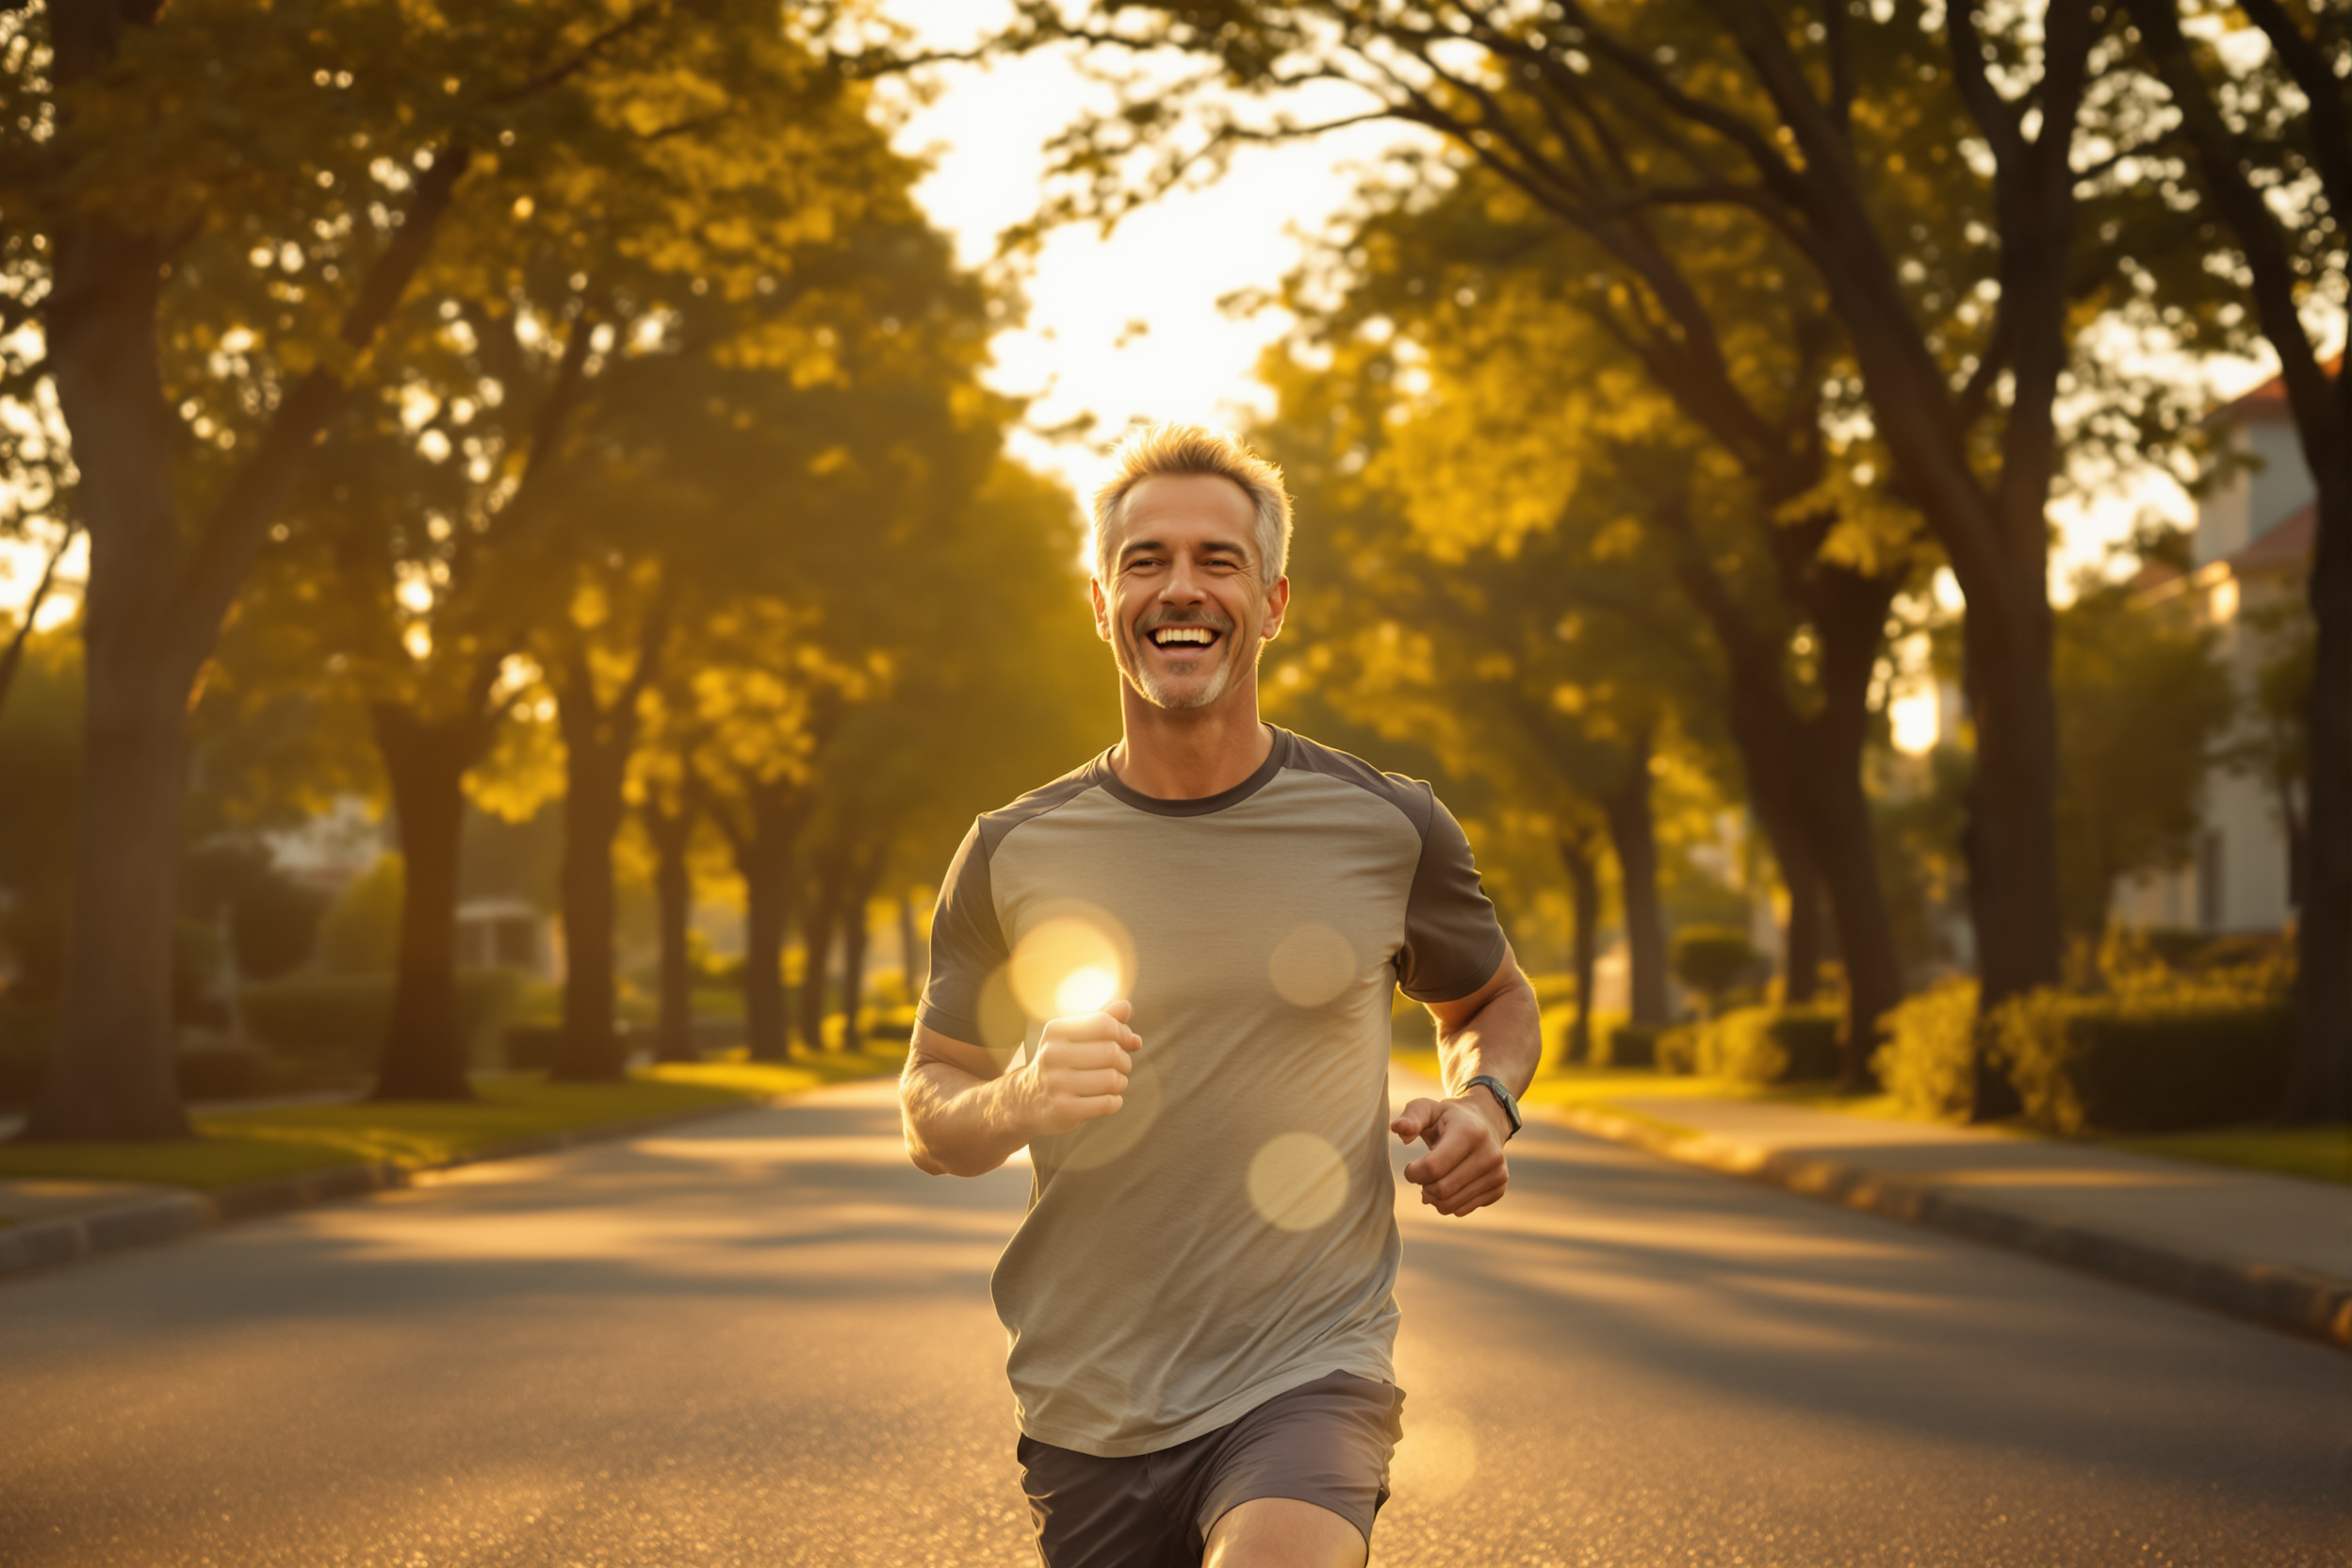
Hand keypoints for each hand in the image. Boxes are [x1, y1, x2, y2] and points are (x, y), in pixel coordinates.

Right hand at [1018, 999, 1141, 1136]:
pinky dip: (1115, 1102)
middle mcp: (1052, 1054)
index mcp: (1055, 1031)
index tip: (1126, 1043)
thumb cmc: (1061, 1065)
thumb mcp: (1074, 1039)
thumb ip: (1101, 1021)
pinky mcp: (1063, 1110)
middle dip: (1124, 1061)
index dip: (1123, 1034)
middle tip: (1119, 1068)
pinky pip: (1107, 1103)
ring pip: (1112, 1079)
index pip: (1104, 1024)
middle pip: (1112, 1052)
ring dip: (1120, 1083)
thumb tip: (1126, 1007)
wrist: (1026, 1102)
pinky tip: (1107, 1100)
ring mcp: (1056, 1083)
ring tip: (1112, 1084)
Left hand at [1392, 1093, 1508, 1216]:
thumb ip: (1411, 1117)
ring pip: (1452, 1205)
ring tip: (1431, 1184)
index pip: (1433, 1168)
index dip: (1413, 1173)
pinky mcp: (1500, 1188)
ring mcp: (1498, 1173)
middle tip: (1421, 1178)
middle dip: (1423, 1187)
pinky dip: (1448, 1204)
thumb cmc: (1449, 1118)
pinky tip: (1448, 1187)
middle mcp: (1490, 1154)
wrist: (1485, 1123)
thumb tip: (1397, 1128)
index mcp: (1470, 1132)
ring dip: (1434, 1199)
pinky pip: (1463, 1210)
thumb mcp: (1428, 1109)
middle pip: (1442, 1189)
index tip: (1410, 1168)